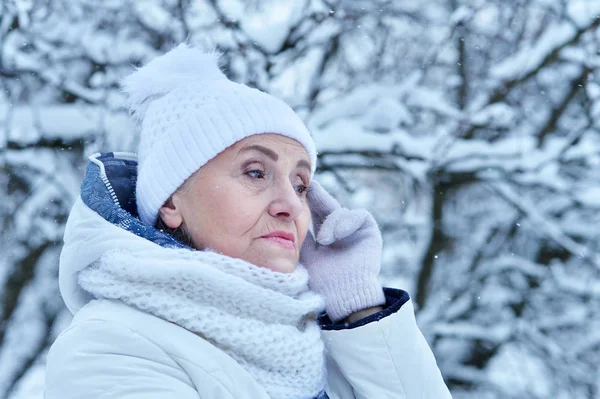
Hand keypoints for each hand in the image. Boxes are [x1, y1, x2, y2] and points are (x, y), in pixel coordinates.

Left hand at [300, 181, 384, 321]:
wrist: (342, 297)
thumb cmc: (321, 280)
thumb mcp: (304, 253)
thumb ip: (298, 235)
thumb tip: (284, 216)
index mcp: (324, 234)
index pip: (315, 212)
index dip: (308, 201)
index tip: (297, 190)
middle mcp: (340, 230)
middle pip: (328, 206)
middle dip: (318, 198)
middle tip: (310, 188)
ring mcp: (355, 230)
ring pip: (341, 211)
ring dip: (332, 222)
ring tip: (324, 239)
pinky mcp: (370, 232)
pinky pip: (360, 215)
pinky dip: (347, 222)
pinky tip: (337, 234)